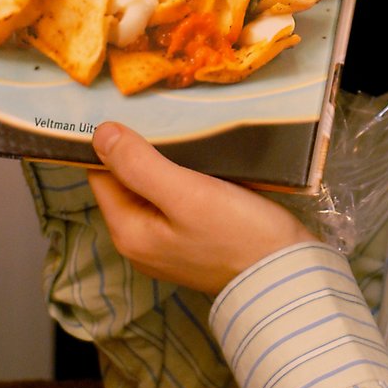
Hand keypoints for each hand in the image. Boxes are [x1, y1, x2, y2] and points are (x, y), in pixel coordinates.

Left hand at [88, 123, 316, 295]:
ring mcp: (168, 245)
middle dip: (142, 151)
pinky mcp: (195, 242)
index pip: (101, 175)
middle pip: (127, 183)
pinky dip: (186, 179)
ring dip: (166, 163)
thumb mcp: (186, 193)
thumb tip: (100, 133)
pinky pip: (177, 202)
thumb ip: (139, 164)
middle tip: (166, 116)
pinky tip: (205, 161)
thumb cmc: (238, 233)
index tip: (136, 112)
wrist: (287, 275)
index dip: (113, 143)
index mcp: (129, 232)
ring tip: (187, 132)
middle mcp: (141, 243)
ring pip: (154, 190)